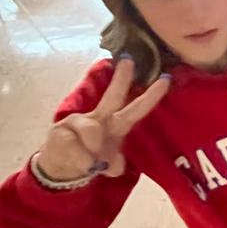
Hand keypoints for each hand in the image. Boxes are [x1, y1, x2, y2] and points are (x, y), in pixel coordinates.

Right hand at [35, 57, 169, 181]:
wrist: (59, 167)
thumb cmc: (88, 159)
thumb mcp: (108, 165)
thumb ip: (115, 164)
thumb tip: (115, 166)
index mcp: (115, 124)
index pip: (136, 108)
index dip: (151, 96)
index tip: (166, 79)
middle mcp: (100, 118)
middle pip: (114, 97)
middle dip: (122, 79)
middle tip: (129, 60)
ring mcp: (79, 122)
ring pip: (91, 132)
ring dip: (91, 151)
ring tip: (88, 163)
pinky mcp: (61, 131)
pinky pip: (77, 150)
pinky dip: (80, 161)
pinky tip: (78, 162)